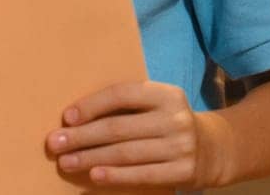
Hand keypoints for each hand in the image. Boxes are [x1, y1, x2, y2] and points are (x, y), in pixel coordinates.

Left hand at [45, 80, 227, 188]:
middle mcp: (175, 118)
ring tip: (66, 161)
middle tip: (54, 143)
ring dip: (91, 158)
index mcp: (166, 94)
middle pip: (119, 127)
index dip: (92, 105)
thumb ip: (126, 106)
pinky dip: (116, 175)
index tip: (67, 117)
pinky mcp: (184, 172)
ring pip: (126, 153)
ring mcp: (182, 146)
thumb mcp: (156, 105)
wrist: (214, 149)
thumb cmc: (167, 123)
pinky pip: (142, 175)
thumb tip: (75, 118)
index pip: (122, 95)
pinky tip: (94, 175)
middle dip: (82, 136)